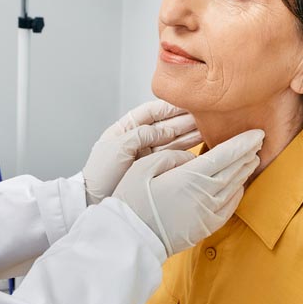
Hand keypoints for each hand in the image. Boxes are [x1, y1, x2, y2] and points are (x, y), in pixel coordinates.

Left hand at [81, 99, 201, 204]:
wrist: (94, 200)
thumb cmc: (100, 173)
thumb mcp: (118, 148)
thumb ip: (142, 134)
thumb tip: (166, 131)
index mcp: (125, 129)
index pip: (150, 112)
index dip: (169, 107)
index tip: (187, 103)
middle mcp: (138, 140)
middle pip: (165, 125)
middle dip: (184, 119)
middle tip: (204, 115)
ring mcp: (147, 155)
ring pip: (172, 140)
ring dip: (190, 133)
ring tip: (208, 128)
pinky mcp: (154, 168)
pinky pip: (172, 155)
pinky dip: (186, 150)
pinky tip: (200, 145)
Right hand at [113, 130, 264, 255]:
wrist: (131, 239)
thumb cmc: (132, 202)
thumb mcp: (143, 167)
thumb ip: (171, 156)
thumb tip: (191, 157)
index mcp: (189, 178)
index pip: (225, 155)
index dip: (243, 143)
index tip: (257, 133)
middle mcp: (204, 195)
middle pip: (234, 170)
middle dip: (248, 154)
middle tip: (258, 142)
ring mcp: (207, 213)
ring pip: (234, 188)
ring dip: (245, 172)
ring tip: (252, 159)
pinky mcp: (205, 227)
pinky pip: (229, 208)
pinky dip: (238, 193)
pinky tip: (239, 185)